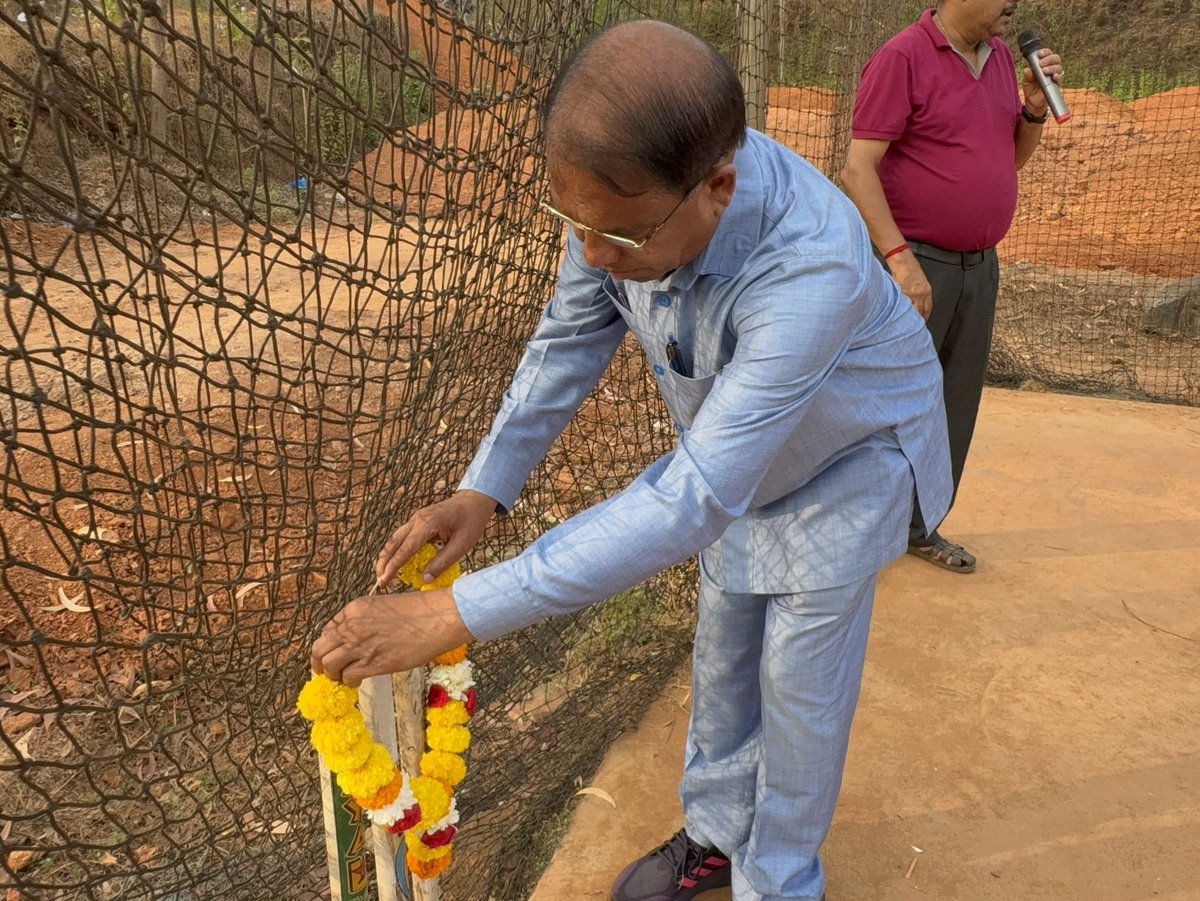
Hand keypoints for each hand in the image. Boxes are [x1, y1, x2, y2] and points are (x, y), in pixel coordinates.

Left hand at [311, 589, 471, 685]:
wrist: (438, 618)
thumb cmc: (419, 611)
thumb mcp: (383, 606)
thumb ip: (364, 621)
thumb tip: (357, 639)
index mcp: (353, 609)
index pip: (327, 631)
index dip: (328, 645)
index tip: (332, 654)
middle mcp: (351, 627)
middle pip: (320, 649)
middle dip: (320, 663)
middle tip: (325, 671)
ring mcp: (360, 646)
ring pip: (329, 666)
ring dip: (334, 675)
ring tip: (343, 678)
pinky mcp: (372, 663)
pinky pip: (348, 677)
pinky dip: (349, 682)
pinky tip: (357, 682)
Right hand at [375, 490, 495, 590]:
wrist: (474, 500)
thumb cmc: (472, 521)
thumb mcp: (462, 544)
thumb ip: (443, 562)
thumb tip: (425, 580)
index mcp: (428, 524)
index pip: (406, 548)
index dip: (394, 566)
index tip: (385, 580)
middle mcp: (417, 519)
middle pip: (393, 542)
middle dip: (384, 562)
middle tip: (380, 581)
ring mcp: (416, 519)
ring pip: (395, 539)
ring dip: (388, 556)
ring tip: (383, 574)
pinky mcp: (418, 521)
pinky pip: (403, 537)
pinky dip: (396, 550)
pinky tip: (395, 562)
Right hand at [887, 251, 932, 319]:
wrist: (902, 260)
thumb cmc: (909, 268)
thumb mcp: (919, 281)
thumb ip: (918, 293)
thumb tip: (915, 304)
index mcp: (927, 290)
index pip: (928, 308)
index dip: (925, 316)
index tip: (922, 321)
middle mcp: (921, 293)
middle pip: (920, 311)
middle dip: (917, 319)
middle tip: (914, 327)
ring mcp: (912, 294)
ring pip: (912, 310)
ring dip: (908, 317)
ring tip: (905, 323)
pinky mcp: (902, 292)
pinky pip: (903, 305)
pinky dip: (901, 310)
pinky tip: (898, 314)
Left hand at [1022, 48, 1063, 113]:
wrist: (1033, 103)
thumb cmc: (1031, 89)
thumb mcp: (1026, 81)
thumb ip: (1028, 75)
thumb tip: (1027, 69)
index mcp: (1044, 65)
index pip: (1048, 54)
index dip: (1045, 52)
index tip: (1040, 54)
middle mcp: (1051, 68)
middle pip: (1056, 58)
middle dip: (1049, 59)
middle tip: (1041, 63)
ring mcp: (1055, 76)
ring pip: (1059, 67)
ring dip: (1052, 67)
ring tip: (1044, 70)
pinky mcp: (1056, 84)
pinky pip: (1060, 78)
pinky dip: (1058, 76)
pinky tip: (1054, 76)